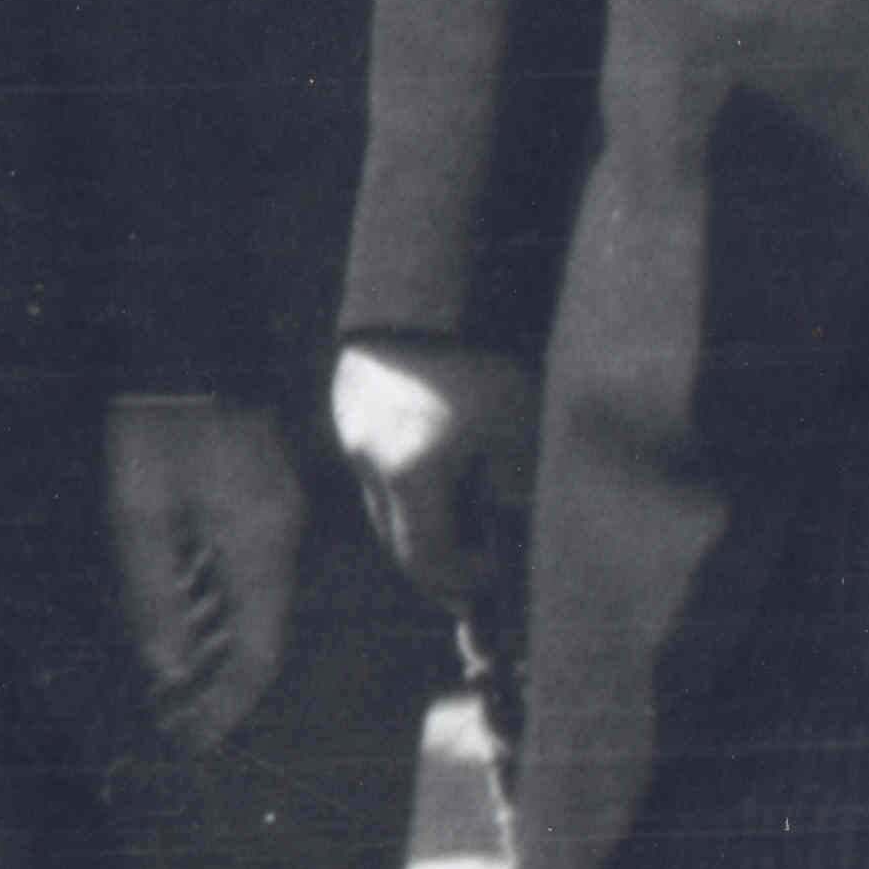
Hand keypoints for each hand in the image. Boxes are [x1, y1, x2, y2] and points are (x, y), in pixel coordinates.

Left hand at [105, 395, 306, 752]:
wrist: (190, 339)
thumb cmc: (159, 422)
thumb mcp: (141, 509)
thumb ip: (154, 590)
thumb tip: (166, 666)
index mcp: (257, 547)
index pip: (259, 654)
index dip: (228, 702)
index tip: (195, 737)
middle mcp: (275, 538)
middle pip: (256, 634)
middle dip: (214, 681)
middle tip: (171, 718)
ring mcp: (268, 515)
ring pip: (245, 602)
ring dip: (207, 643)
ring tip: (164, 681)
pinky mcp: (253, 496)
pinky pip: (237, 568)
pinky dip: (208, 601)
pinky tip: (173, 617)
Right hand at [330, 333, 539, 628]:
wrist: (436, 284)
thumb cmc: (488, 361)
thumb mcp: (519, 435)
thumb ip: (512, 498)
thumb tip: (506, 539)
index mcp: (408, 476)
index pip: (426, 563)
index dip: (464, 584)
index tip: (497, 575)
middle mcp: (368, 458)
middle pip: (394, 537)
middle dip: (438, 558)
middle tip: (480, 562)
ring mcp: (351, 425)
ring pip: (380, 496)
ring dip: (419, 512)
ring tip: (466, 502)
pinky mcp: (349, 396)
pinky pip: (375, 454)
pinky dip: (405, 471)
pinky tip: (441, 451)